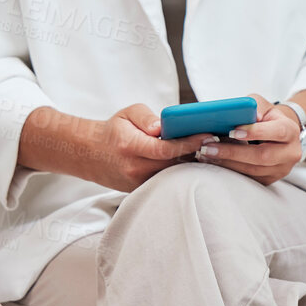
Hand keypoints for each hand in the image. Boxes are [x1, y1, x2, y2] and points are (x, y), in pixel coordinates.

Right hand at [80, 104, 211, 191]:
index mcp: (131, 146)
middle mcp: (134, 168)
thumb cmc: (112, 131)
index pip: (166, 149)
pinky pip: (165, 183)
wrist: (88, 154)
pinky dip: (180, 174)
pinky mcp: (140, 191)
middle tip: (217, 144)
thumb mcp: (127, 114)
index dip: (189, 143)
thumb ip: (146, 117)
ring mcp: (137, 183)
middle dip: (196, 154)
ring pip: (172, 176)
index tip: (208, 136)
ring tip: (210, 153)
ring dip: (191, 165)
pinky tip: (193, 164)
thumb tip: (163, 126)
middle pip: (174, 164)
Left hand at [195, 94, 302, 185]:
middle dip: (233, 152)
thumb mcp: (263, 106)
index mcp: (291, 131)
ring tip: (206, 154)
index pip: (276, 132)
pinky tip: (213, 162)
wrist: (278, 136)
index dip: (255, 132)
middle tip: (209, 147)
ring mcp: (281, 170)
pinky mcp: (269, 180)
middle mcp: (290, 153)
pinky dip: (230, 170)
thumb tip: (246, 114)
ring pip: (254, 170)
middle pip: (263, 156)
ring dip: (227, 163)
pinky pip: (248, 178)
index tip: (233, 131)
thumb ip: (254, 105)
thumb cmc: (266, 118)